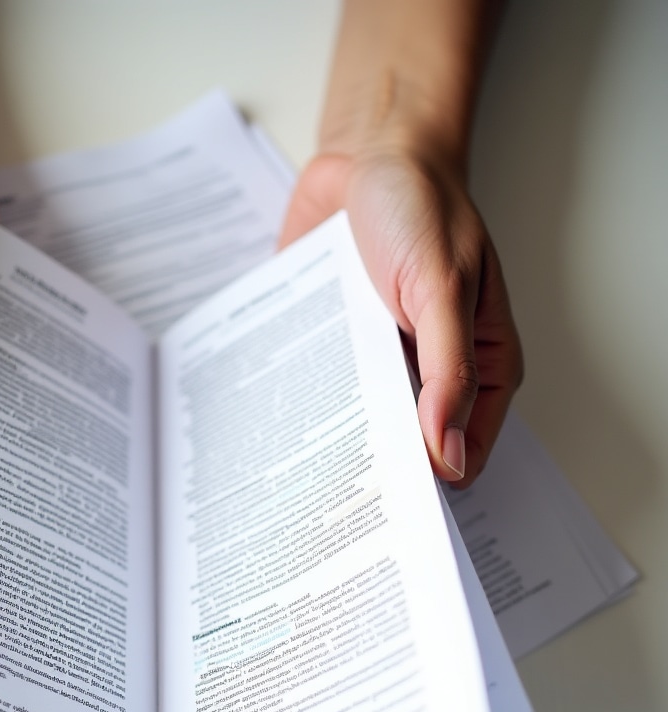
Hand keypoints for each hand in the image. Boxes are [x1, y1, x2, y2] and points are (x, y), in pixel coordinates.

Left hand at [279, 146, 522, 486]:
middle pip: (405, 445)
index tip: (394, 514)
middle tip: (336, 508)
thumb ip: (448, 373)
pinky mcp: (337, 345)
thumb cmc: (420, 207)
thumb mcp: (442, 288)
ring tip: (298, 482)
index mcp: (478, 365)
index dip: (431, 484)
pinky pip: (321, 389)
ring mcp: (379, 361)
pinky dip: (303, 407)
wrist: (367, 153)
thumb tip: (446, 454)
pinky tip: (277, 430)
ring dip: (333, 446)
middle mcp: (429, 371)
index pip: (461, 450)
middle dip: (375, 473)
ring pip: (359, 424)